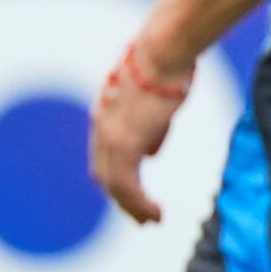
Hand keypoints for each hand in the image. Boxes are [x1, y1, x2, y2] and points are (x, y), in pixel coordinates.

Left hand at [90, 36, 192, 224]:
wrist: (164, 50)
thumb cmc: (168, 64)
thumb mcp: (158, 100)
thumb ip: (153, 130)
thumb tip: (151, 155)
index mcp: (107, 114)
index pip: (106, 155)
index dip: (119, 178)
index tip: (134, 195)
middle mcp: (102, 128)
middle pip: (105, 175)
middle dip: (122, 200)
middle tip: (141, 218)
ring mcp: (111, 137)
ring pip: (114, 185)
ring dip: (132, 206)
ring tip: (151, 221)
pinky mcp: (125, 144)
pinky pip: (128, 184)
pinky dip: (139, 203)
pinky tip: (156, 213)